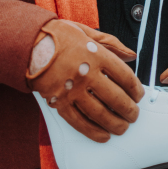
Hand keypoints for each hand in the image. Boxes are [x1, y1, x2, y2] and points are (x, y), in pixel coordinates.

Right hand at [27, 19, 143, 142]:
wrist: (29, 45)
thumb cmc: (58, 36)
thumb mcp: (87, 32)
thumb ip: (111, 43)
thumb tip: (131, 54)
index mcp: (96, 55)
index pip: (125, 76)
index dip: (136, 89)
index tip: (139, 95)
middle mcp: (87, 74)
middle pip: (116, 98)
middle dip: (129, 110)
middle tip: (134, 115)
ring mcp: (73, 90)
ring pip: (100, 114)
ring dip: (115, 124)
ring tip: (122, 127)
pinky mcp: (60, 103)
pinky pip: (79, 122)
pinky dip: (93, 132)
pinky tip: (103, 136)